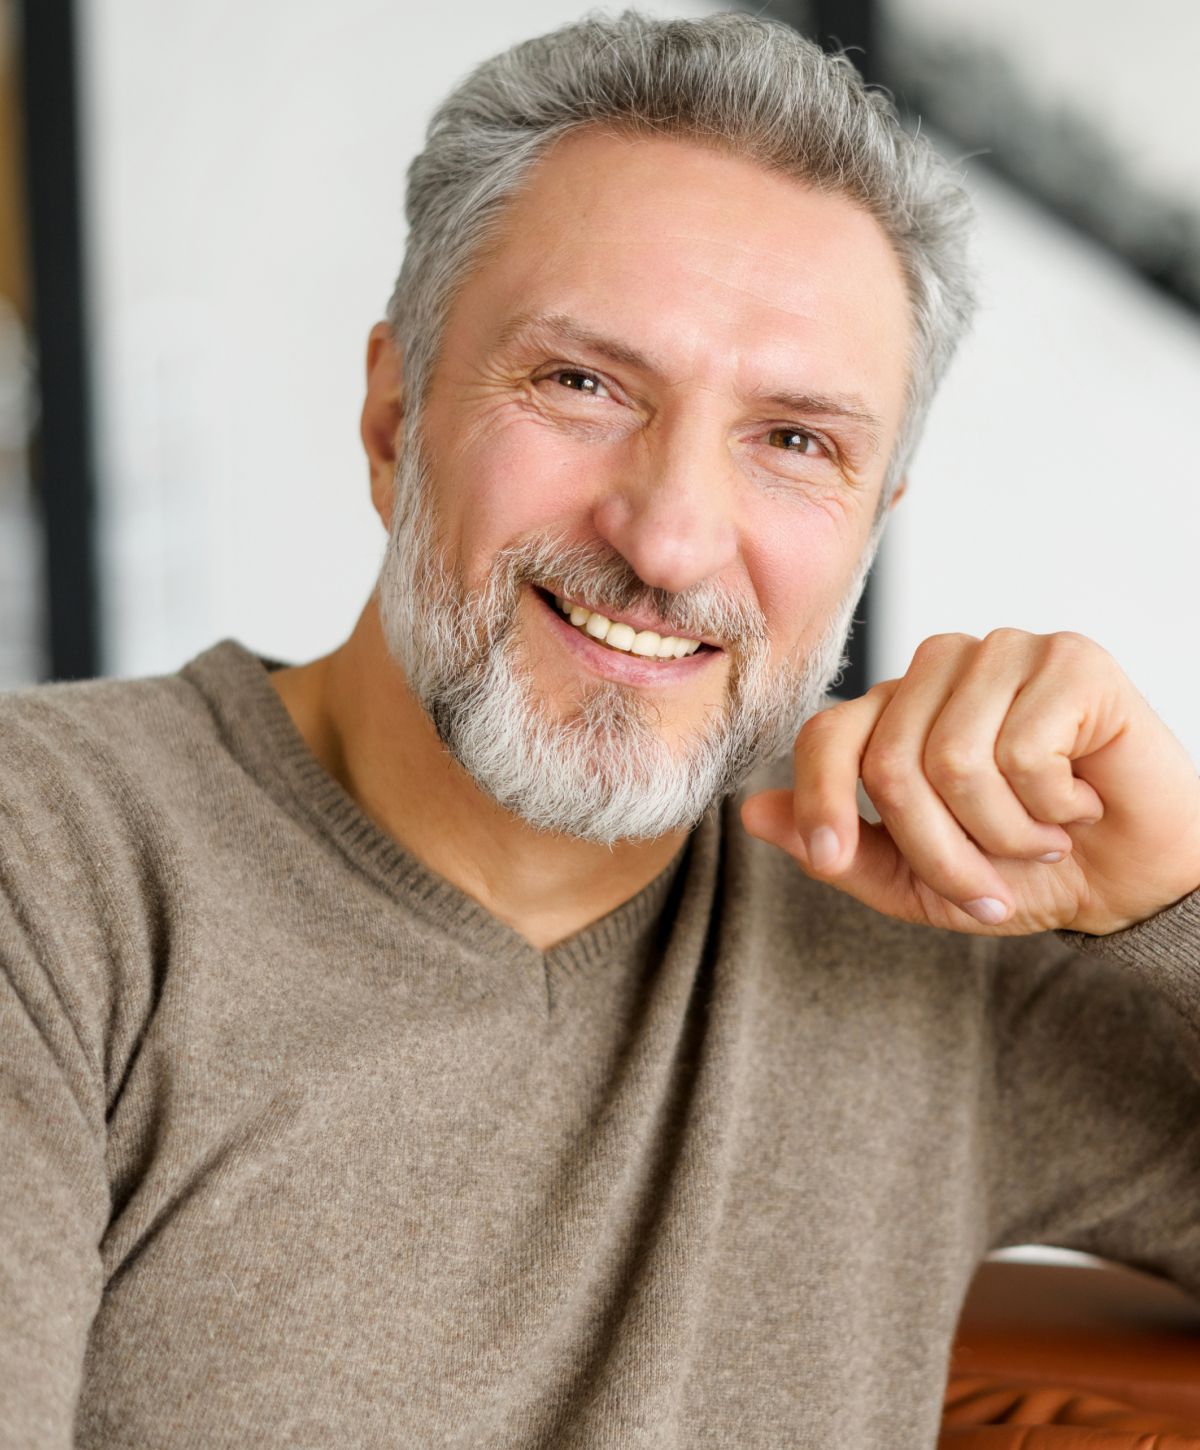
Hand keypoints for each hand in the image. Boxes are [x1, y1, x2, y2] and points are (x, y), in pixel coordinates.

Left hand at [741, 630, 1199, 935]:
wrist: (1134, 884)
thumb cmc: (1026, 871)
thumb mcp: (914, 883)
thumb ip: (839, 850)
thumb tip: (752, 812)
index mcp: (899, 706)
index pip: (827, 732)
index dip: (820, 799)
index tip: (833, 856)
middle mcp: (943, 666)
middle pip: (890, 763)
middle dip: (941, 851)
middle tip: (993, 882)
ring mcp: (1006, 653)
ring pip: (953, 761)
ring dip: (1003, 834)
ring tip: (1043, 836)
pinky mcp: (1071, 660)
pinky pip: (1022, 752)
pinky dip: (1052, 806)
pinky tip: (1080, 802)